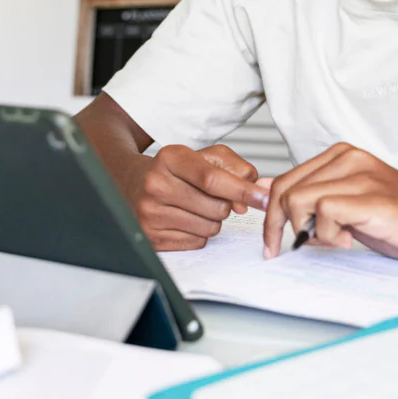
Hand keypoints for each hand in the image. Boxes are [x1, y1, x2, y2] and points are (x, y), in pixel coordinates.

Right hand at [130, 144, 269, 250]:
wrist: (133, 183)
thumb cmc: (176, 170)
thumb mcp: (204, 156)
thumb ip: (236, 169)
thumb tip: (252, 198)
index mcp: (170, 158)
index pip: (212, 178)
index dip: (243, 190)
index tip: (264, 199)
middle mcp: (156, 184)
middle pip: (216, 207)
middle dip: (224, 205)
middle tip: (209, 195)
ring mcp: (150, 212)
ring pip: (209, 228)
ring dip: (212, 220)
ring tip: (195, 206)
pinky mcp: (151, 236)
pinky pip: (196, 243)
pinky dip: (198, 233)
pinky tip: (184, 219)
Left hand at [262, 143, 397, 268]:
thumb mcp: (347, 208)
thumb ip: (311, 198)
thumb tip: (264, 191)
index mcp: (342, 156)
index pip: (284, 181)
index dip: (272, 216)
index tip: (274, 243)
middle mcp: (350, 158)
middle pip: (286, 189)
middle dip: (280, 226)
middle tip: (296, 248)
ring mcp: (363, 176)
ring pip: (299, 199)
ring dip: (307, 231)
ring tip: (335, 242)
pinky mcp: (374, 199)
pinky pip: (325, 212)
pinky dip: (327, 235)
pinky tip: (349, 242)